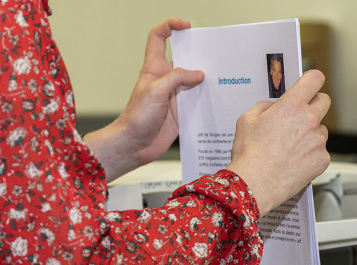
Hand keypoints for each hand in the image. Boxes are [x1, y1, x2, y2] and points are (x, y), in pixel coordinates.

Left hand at [84, 18, 203, 181]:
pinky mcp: (182, 112)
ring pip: (194, 81)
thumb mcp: (157, 91)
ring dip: (207, 80)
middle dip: (198, 54)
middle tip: (215, 55)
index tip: (187, 26)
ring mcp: (174, 96)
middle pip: (184, 59)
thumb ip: (178, 78)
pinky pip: (198, 102)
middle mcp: (165, 80)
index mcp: (154, 68)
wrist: (134, 145)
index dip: (171, 26)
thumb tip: (199, 74)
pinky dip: (208, 100)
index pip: (159, 38)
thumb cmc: (137, 117)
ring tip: (223, 77)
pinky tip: (219, 100)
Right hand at [227, 70, 330, 215]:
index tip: (309, 85)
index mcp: (291, 105)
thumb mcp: (247, 120)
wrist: (255, 183)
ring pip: (322, 129)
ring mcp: (319, 141)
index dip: (312, 80)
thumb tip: (275, 107)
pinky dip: (312, 154)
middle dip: (314, 104)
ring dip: (311, 133)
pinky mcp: (323, 159)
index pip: (315, 79)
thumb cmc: (249, 153)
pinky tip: (295, 161)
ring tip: (291, 147)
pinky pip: (321, 150)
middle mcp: (309, 120)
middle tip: (301, 115)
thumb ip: (265, 107)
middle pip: (324, 101)